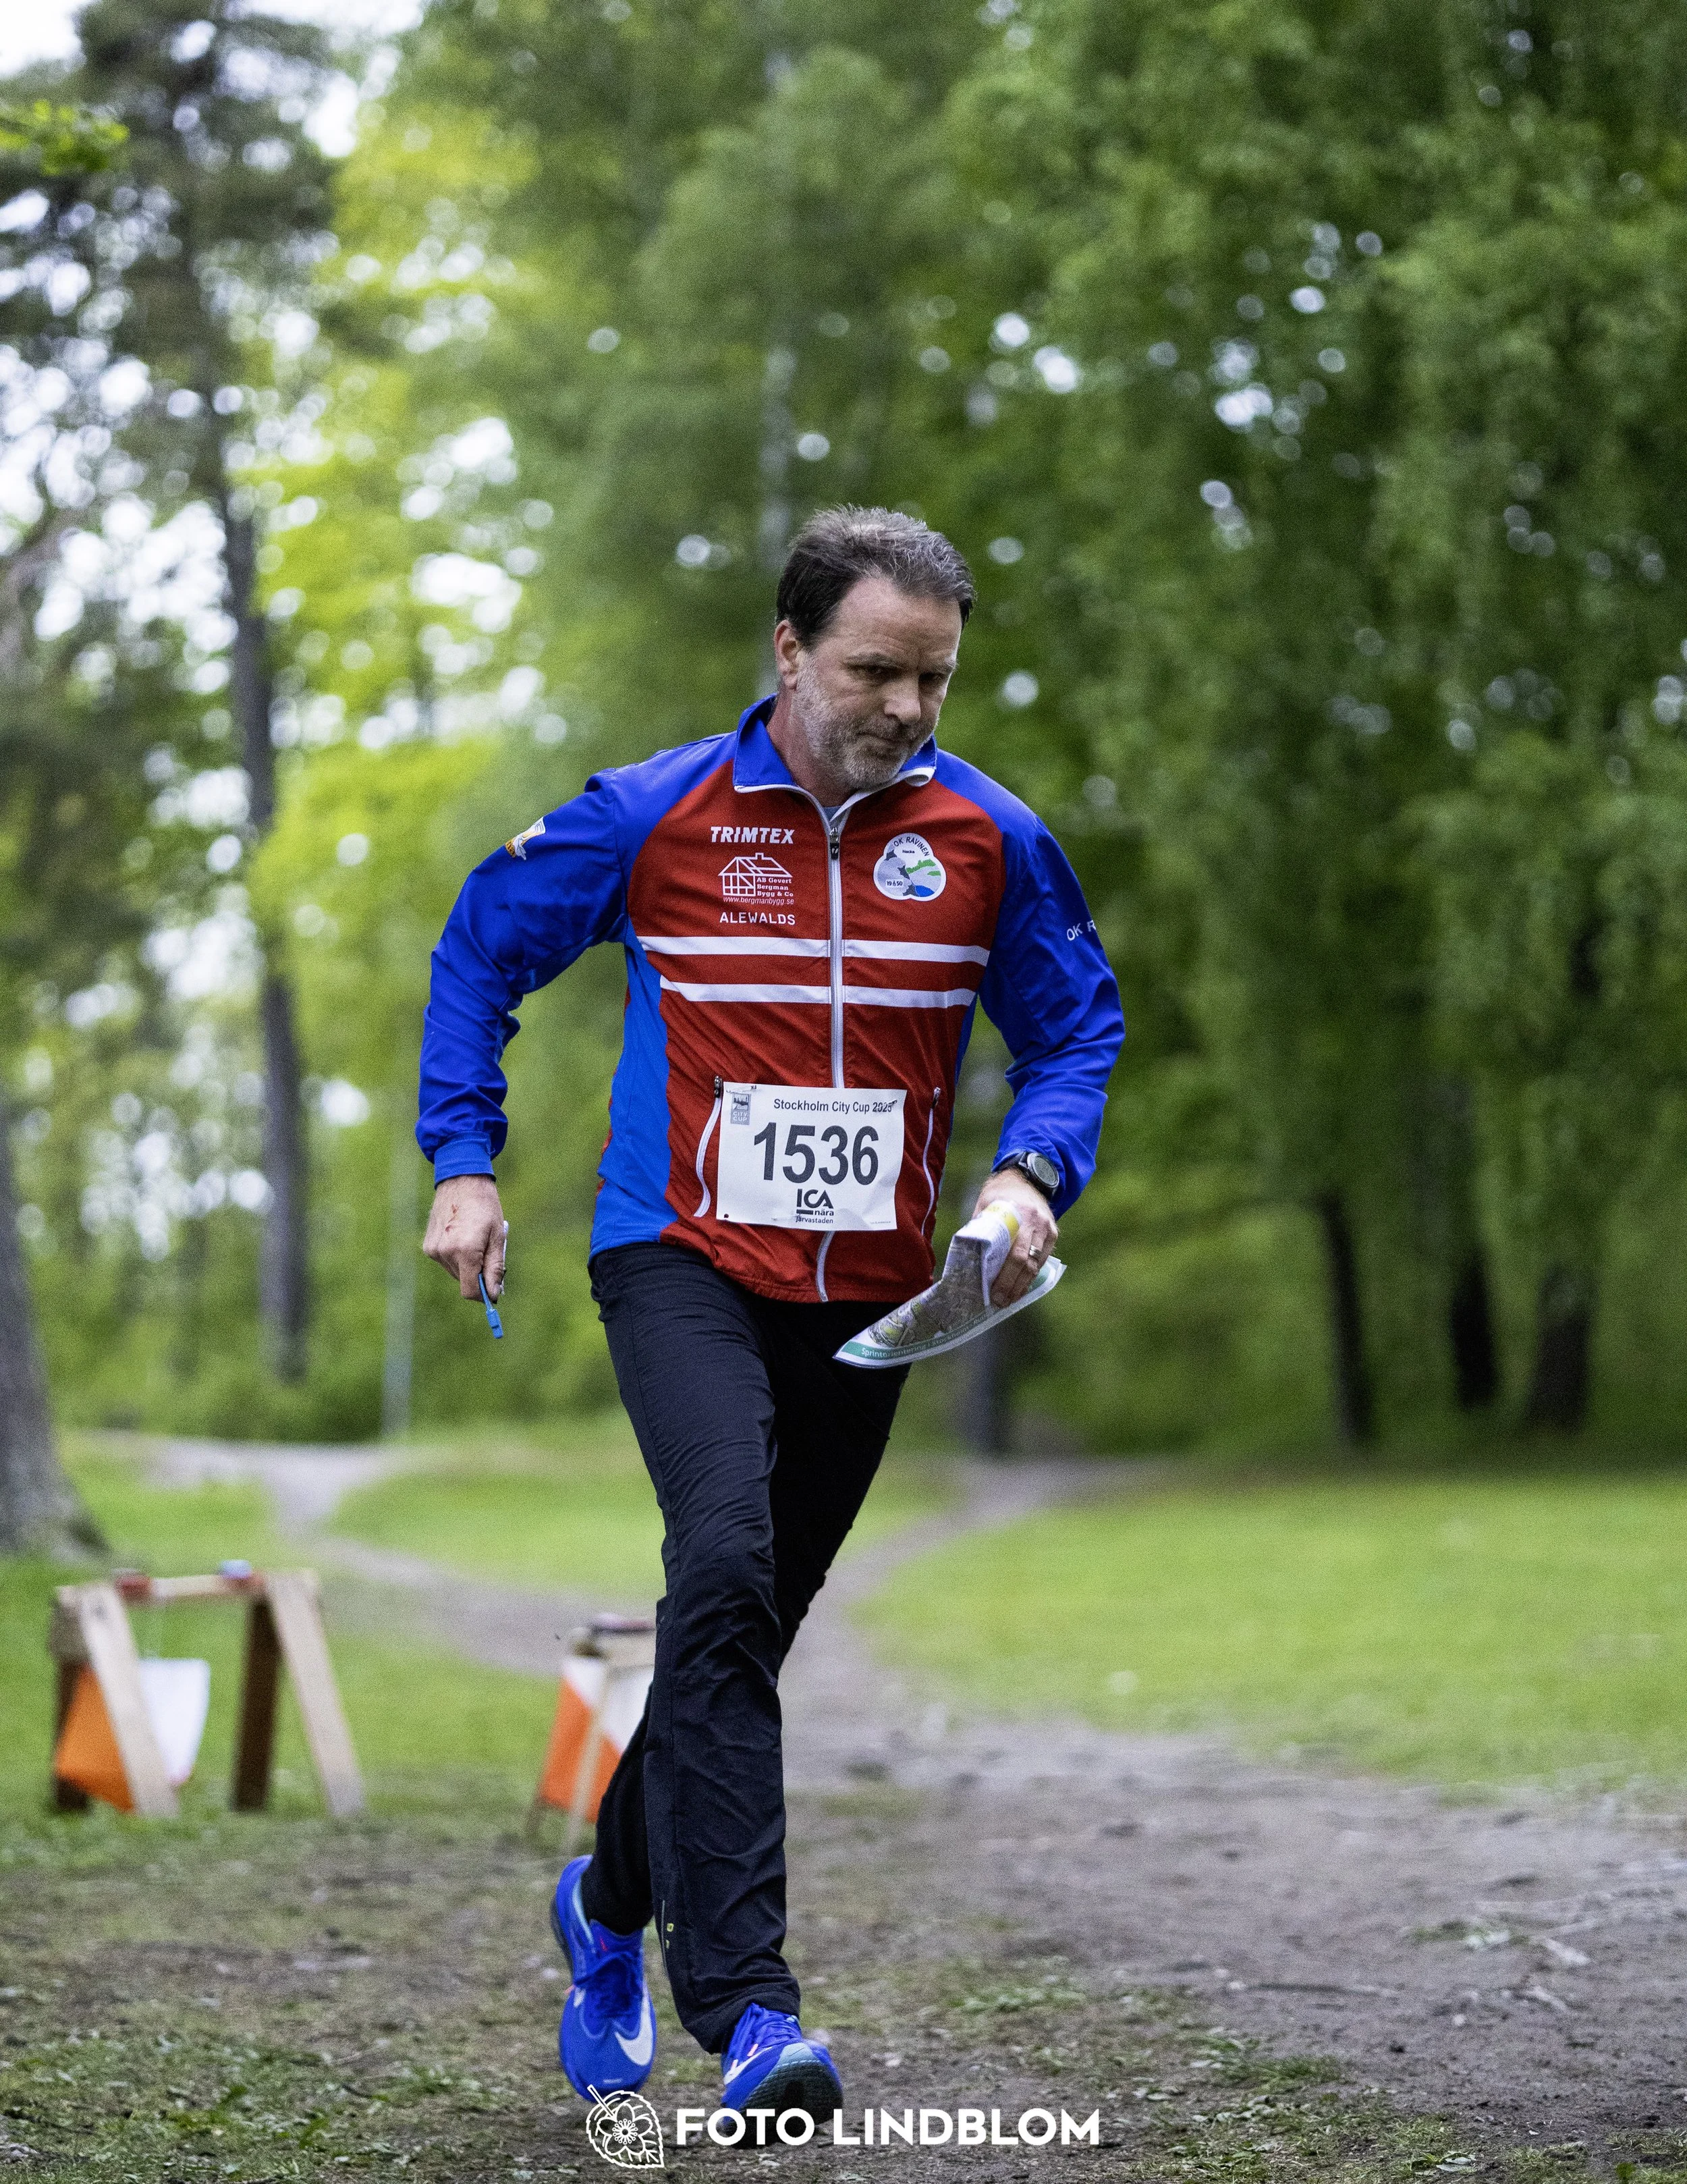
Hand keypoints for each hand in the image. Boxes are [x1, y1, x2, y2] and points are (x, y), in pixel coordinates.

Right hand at [424, 1173, 506, 1299]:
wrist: (461, 1181)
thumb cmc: (485, 1207)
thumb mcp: (498, 1236)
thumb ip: (495, 1268)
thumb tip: (494, 1295)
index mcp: (465, 1250)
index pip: (470, 1290)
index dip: (483, 1295)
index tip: (493, 1291)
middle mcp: (445, 1253)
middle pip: (464, 1281)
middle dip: (478, 1275)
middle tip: (488, 1253)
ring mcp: (434, 1250)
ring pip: (455, 1272)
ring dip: (467, 1265)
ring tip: (474, 1240)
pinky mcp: (428, 1246)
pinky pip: (446, 1261)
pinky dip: (456, 1256)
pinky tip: (461, 1236)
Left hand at [972, 1167, 1057, 1307]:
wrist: (1027, 1177)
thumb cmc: (1001, 1192)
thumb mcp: (986, 1204)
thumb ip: (980, 1227)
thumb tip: (967, 1256)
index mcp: (1019, 1214)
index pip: (1015, 1254)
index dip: (1005, 1277)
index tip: (993, 1292)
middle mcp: (1037, 1223)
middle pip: (1027, 1263)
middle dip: (1012, 1286)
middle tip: (1000, 1301)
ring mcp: (1048, 1229)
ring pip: (1036, 1265)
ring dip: (1022, 1285)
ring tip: (1009, 1300)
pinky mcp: (1053, 1234)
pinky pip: (1042, 1260)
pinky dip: (1031, 1276)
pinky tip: (1020, 1287)